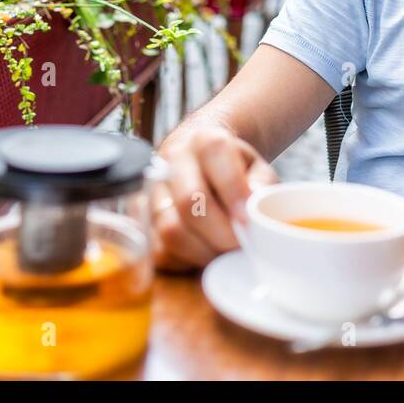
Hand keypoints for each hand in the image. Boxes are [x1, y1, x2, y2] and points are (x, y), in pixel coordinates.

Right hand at [152, 124, 277, 270]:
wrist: (198, 163)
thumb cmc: (232, 170)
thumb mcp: (257, 169)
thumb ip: (262, 186)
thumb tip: (254, 214)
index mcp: (204, 141)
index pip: (214, 157)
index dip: (233, 192)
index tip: (248, 221)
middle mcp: (171, 161)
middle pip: (189, 201)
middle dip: (221, 234)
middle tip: (241, 247)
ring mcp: (152, 191)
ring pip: (170, 229)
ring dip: (203, 252)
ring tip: (224, 254)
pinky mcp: (141, 220)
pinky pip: (159, 251)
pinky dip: (185, 261)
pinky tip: (203, 253)